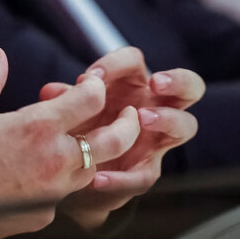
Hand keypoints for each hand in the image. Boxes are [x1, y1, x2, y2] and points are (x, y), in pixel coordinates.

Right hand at [0, 47, 139, 238]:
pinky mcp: (47, 212)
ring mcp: (54, 190)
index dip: (95, 86)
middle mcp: (55, 158)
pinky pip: (67, 192)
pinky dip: (66, 179)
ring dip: (98, 152)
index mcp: (37, 126)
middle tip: (129, 114)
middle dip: (128, 124)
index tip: (92, 82)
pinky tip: (52, 171)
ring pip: (94, 168)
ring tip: (94, 139)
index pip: (89, 99)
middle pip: (114, 139)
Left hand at [40, 46, 203, 229]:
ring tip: (142, 118)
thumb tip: (50, 92)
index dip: (117, 63)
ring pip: (185, 125)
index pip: (135, 60)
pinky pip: (146, 174)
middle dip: (177, 81)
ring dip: (167, 119)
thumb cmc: (77, 127)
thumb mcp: (68, 111)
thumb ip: (65, 101)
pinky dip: (122, 178)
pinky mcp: (147, 170)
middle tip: (156, 83)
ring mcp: (156, 139)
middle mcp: (152, 106)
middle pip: (189, 86)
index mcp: (131, 85)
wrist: (71, 173)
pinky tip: (99, 177)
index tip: (94, 77)